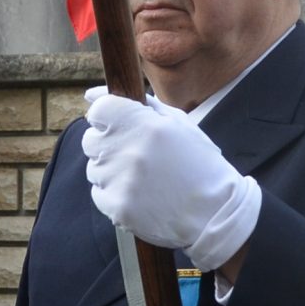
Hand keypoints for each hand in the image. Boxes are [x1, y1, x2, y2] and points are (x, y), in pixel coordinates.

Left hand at [81, 93, 259, 272]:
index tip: (119, 126)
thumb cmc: (197, 162)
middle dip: (109, 145)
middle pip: (90, 140)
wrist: (214, 211)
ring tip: (143, 178)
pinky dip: (114, 194)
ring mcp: (121, 182)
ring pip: (94, 168)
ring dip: (111, 171)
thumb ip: (136, 103)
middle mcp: (129, 151)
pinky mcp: (117, 208)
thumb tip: (91, 93)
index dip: (108, 118)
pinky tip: (140, 195)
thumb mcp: (177, 123)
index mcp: (145, 124)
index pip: (99, 111)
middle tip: (136, 156)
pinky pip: (99, 193)